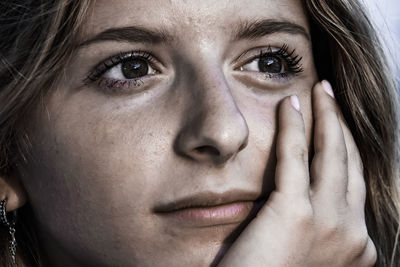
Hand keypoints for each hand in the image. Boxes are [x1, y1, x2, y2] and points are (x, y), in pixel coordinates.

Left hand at [218, 81, 376, 265]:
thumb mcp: (305, 255)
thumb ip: (314, 230)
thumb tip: (305, 202)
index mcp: (357, 246)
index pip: (355, 184)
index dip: (346, 150)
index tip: (335, 127)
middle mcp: (352, 234)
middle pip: (350, 164)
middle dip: (342, 126)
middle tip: (330, 97)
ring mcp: (330, 224)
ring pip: (332, 154)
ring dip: (327, 116)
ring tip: (321, 90)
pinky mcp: (296, 214)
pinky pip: (295, 157)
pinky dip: (294, 126)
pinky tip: (292, 103)